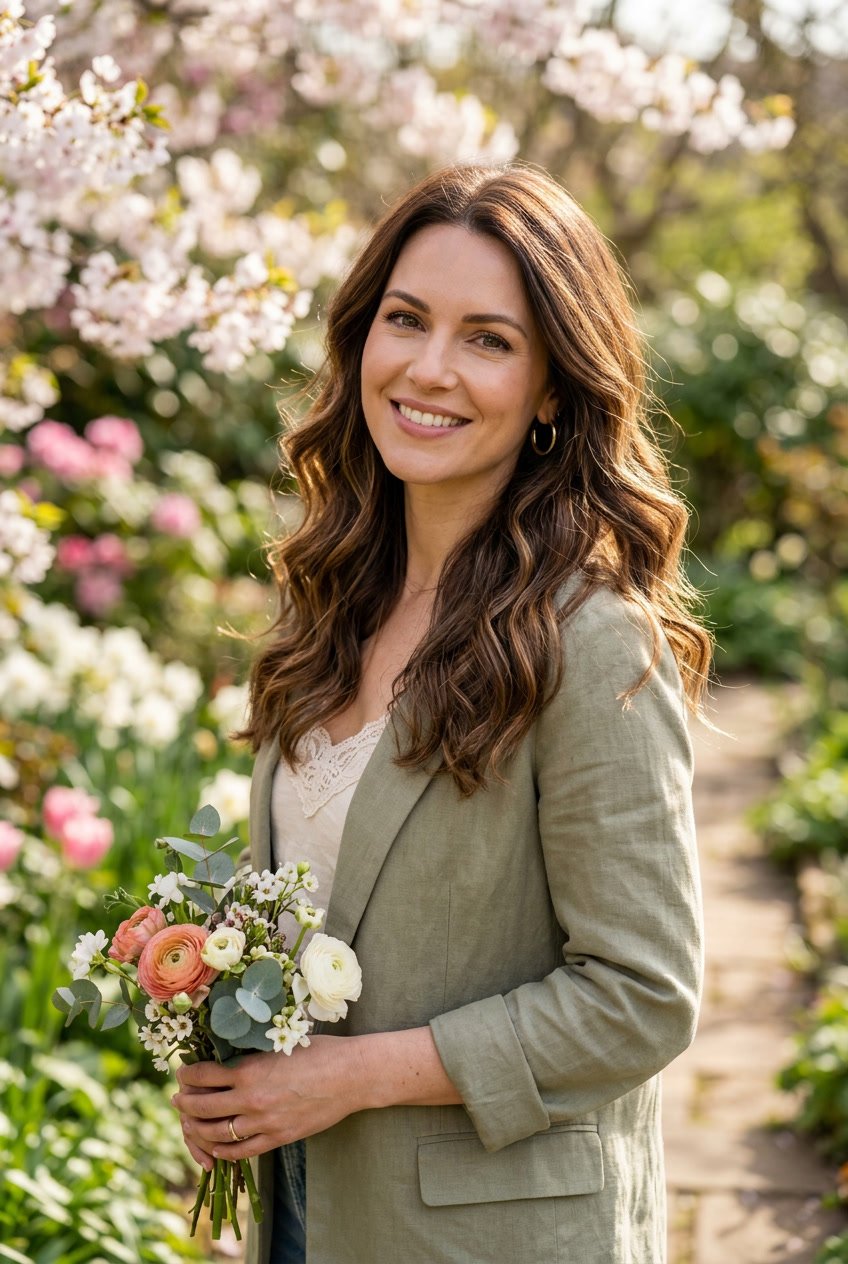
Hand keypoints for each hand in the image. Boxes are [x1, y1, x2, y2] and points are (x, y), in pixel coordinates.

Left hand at [171, 1035, 367, 1164]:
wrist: (350, 1076)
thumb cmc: (318, 1052)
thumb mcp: (278, 1045)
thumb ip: (250, 1056)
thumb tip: (223, 1057)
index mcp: (249, 1071)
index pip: (203, 1075)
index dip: (187, 1075)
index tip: (182, 1074)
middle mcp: (251, 1099)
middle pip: (203, 1107)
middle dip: (185, 1104)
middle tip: (178, 1100)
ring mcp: (264, 1123)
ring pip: (216, 1133)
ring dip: (197, 1129)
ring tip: (191, 1123)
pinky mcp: (278, 1138)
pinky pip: (240, 1152)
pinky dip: (222, 1150)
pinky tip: (214, 1146)